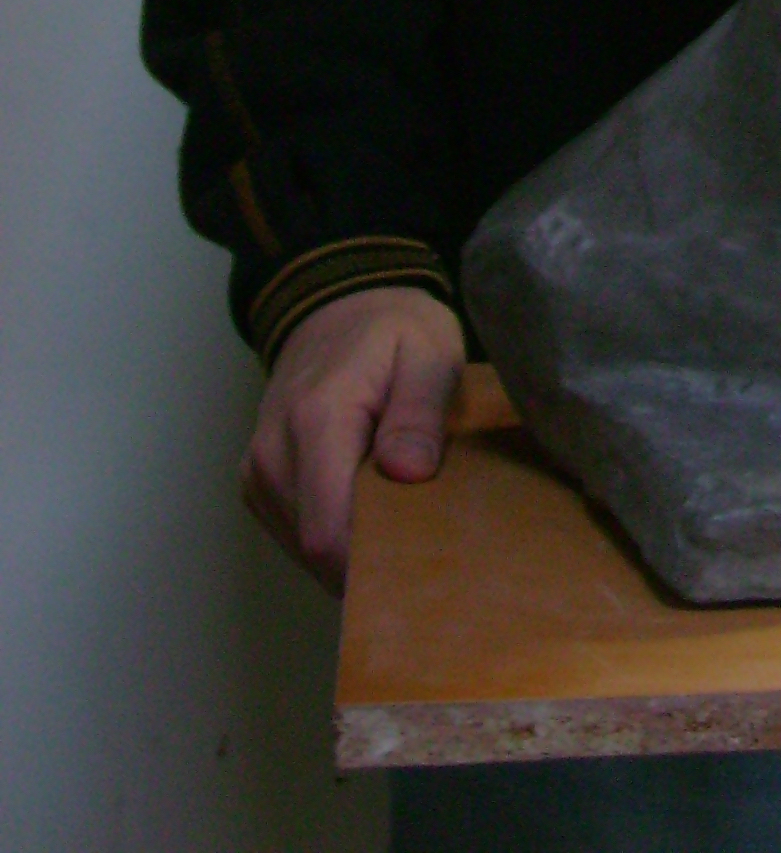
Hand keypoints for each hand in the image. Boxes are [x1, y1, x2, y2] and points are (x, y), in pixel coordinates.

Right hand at [241, 285, 464, 593]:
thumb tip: (408, 473)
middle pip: (317, 548)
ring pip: (304, 550)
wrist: (341, 310)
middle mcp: (272, 453)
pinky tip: (370, 505)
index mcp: (316, 419)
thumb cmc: (394, 331)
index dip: (371, 563)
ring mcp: (257, 472)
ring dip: (353, 547)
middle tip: (425, 540)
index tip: (421, 561)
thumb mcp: (429, 352)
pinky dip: (335, 534)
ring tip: (400, 512)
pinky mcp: (258, 485)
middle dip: (370, 558)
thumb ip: (420, 411)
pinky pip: (296, 535)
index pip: (327, 533)